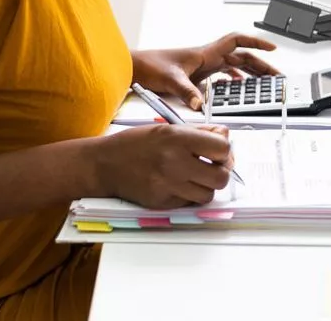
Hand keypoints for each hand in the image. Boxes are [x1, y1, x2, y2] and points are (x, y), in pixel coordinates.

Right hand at [93, 124, 233, 208]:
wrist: (105, 164)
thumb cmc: (136, 143)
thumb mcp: (167, 127)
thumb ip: (199, 131)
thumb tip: (225, 136)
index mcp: (178, 139)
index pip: (222, 148)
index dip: (225, 150)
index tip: (218, 151)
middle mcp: (174, 163)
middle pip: (221, 177)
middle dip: (220, 171)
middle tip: (212, 166)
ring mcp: (168, 186)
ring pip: (208, 195)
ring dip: (206, 186)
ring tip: (194, 176)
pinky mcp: (162, 203)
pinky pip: (189, 203)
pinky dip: (189, 195)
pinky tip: (179, 184)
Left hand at [133, 33, 277, 109]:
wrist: (135, 68)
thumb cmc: (149, 66)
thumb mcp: (170, 80)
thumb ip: (187, 92)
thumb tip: (200, 104)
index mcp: (205, 53)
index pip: (237, 41)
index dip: (256, 42)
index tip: (272, 48)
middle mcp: (207, 58)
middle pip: (241, 57)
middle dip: (260, 64)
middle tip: (275, 76)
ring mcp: (203, 67)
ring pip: (234, 66)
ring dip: (250, 73)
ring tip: (263, 83)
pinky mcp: (197, 76)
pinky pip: (222, 76)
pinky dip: (234, 81)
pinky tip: (238, 88)